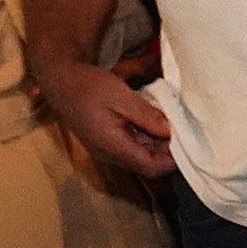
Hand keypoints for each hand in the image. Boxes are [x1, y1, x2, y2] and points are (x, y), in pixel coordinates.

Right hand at [37, 57, 173, 177]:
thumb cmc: (88, 86)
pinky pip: (130, 151)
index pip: (152, 166)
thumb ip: (148, 116)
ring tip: (166, 124)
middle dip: (166, 152)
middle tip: (180, 129)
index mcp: (112, 146)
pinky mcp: (103, 145)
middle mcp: (108, 155)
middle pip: (147, 166)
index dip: (173, 159)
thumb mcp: (122, 96)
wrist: (59, 81)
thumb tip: (172, 132)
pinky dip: (144, 141)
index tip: (186, 140)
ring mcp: (104, 151)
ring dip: (156, 146)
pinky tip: (148, 123)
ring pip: (139, 159)